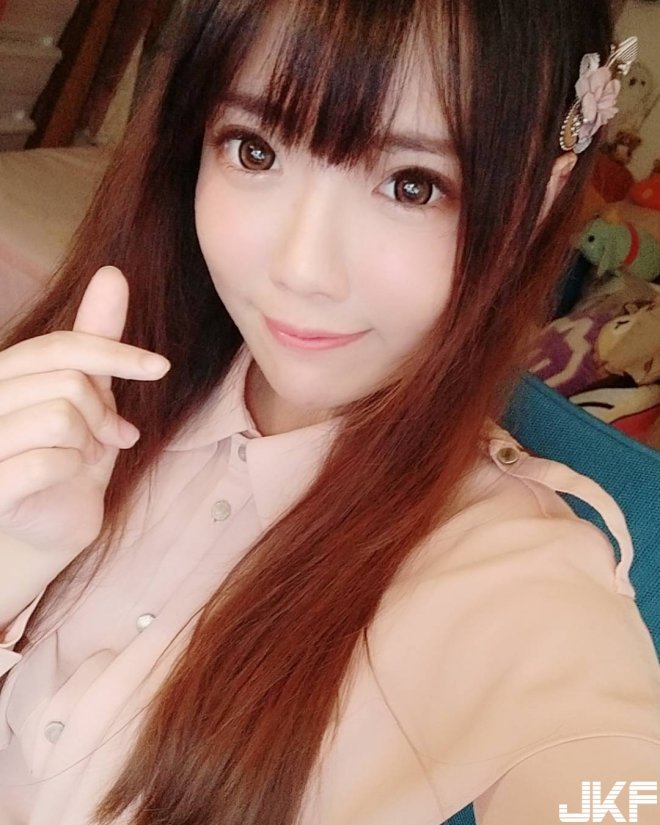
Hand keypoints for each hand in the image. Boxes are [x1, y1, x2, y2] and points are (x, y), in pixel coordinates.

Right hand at [0, 266, 169, 560]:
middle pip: (69, 383)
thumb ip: (95, 340)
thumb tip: (112, 273)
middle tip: (107, 434)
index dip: (117, 353)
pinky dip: (73, 471)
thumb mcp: (89, 394)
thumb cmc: (68, 455)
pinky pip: (49, 462)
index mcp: (3, 373)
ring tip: (85, 455)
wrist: (49, 526)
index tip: (160, 367)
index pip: (63, 347)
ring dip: (90, 442)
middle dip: (102, 411)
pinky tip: (67, 479)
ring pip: (61, 418)